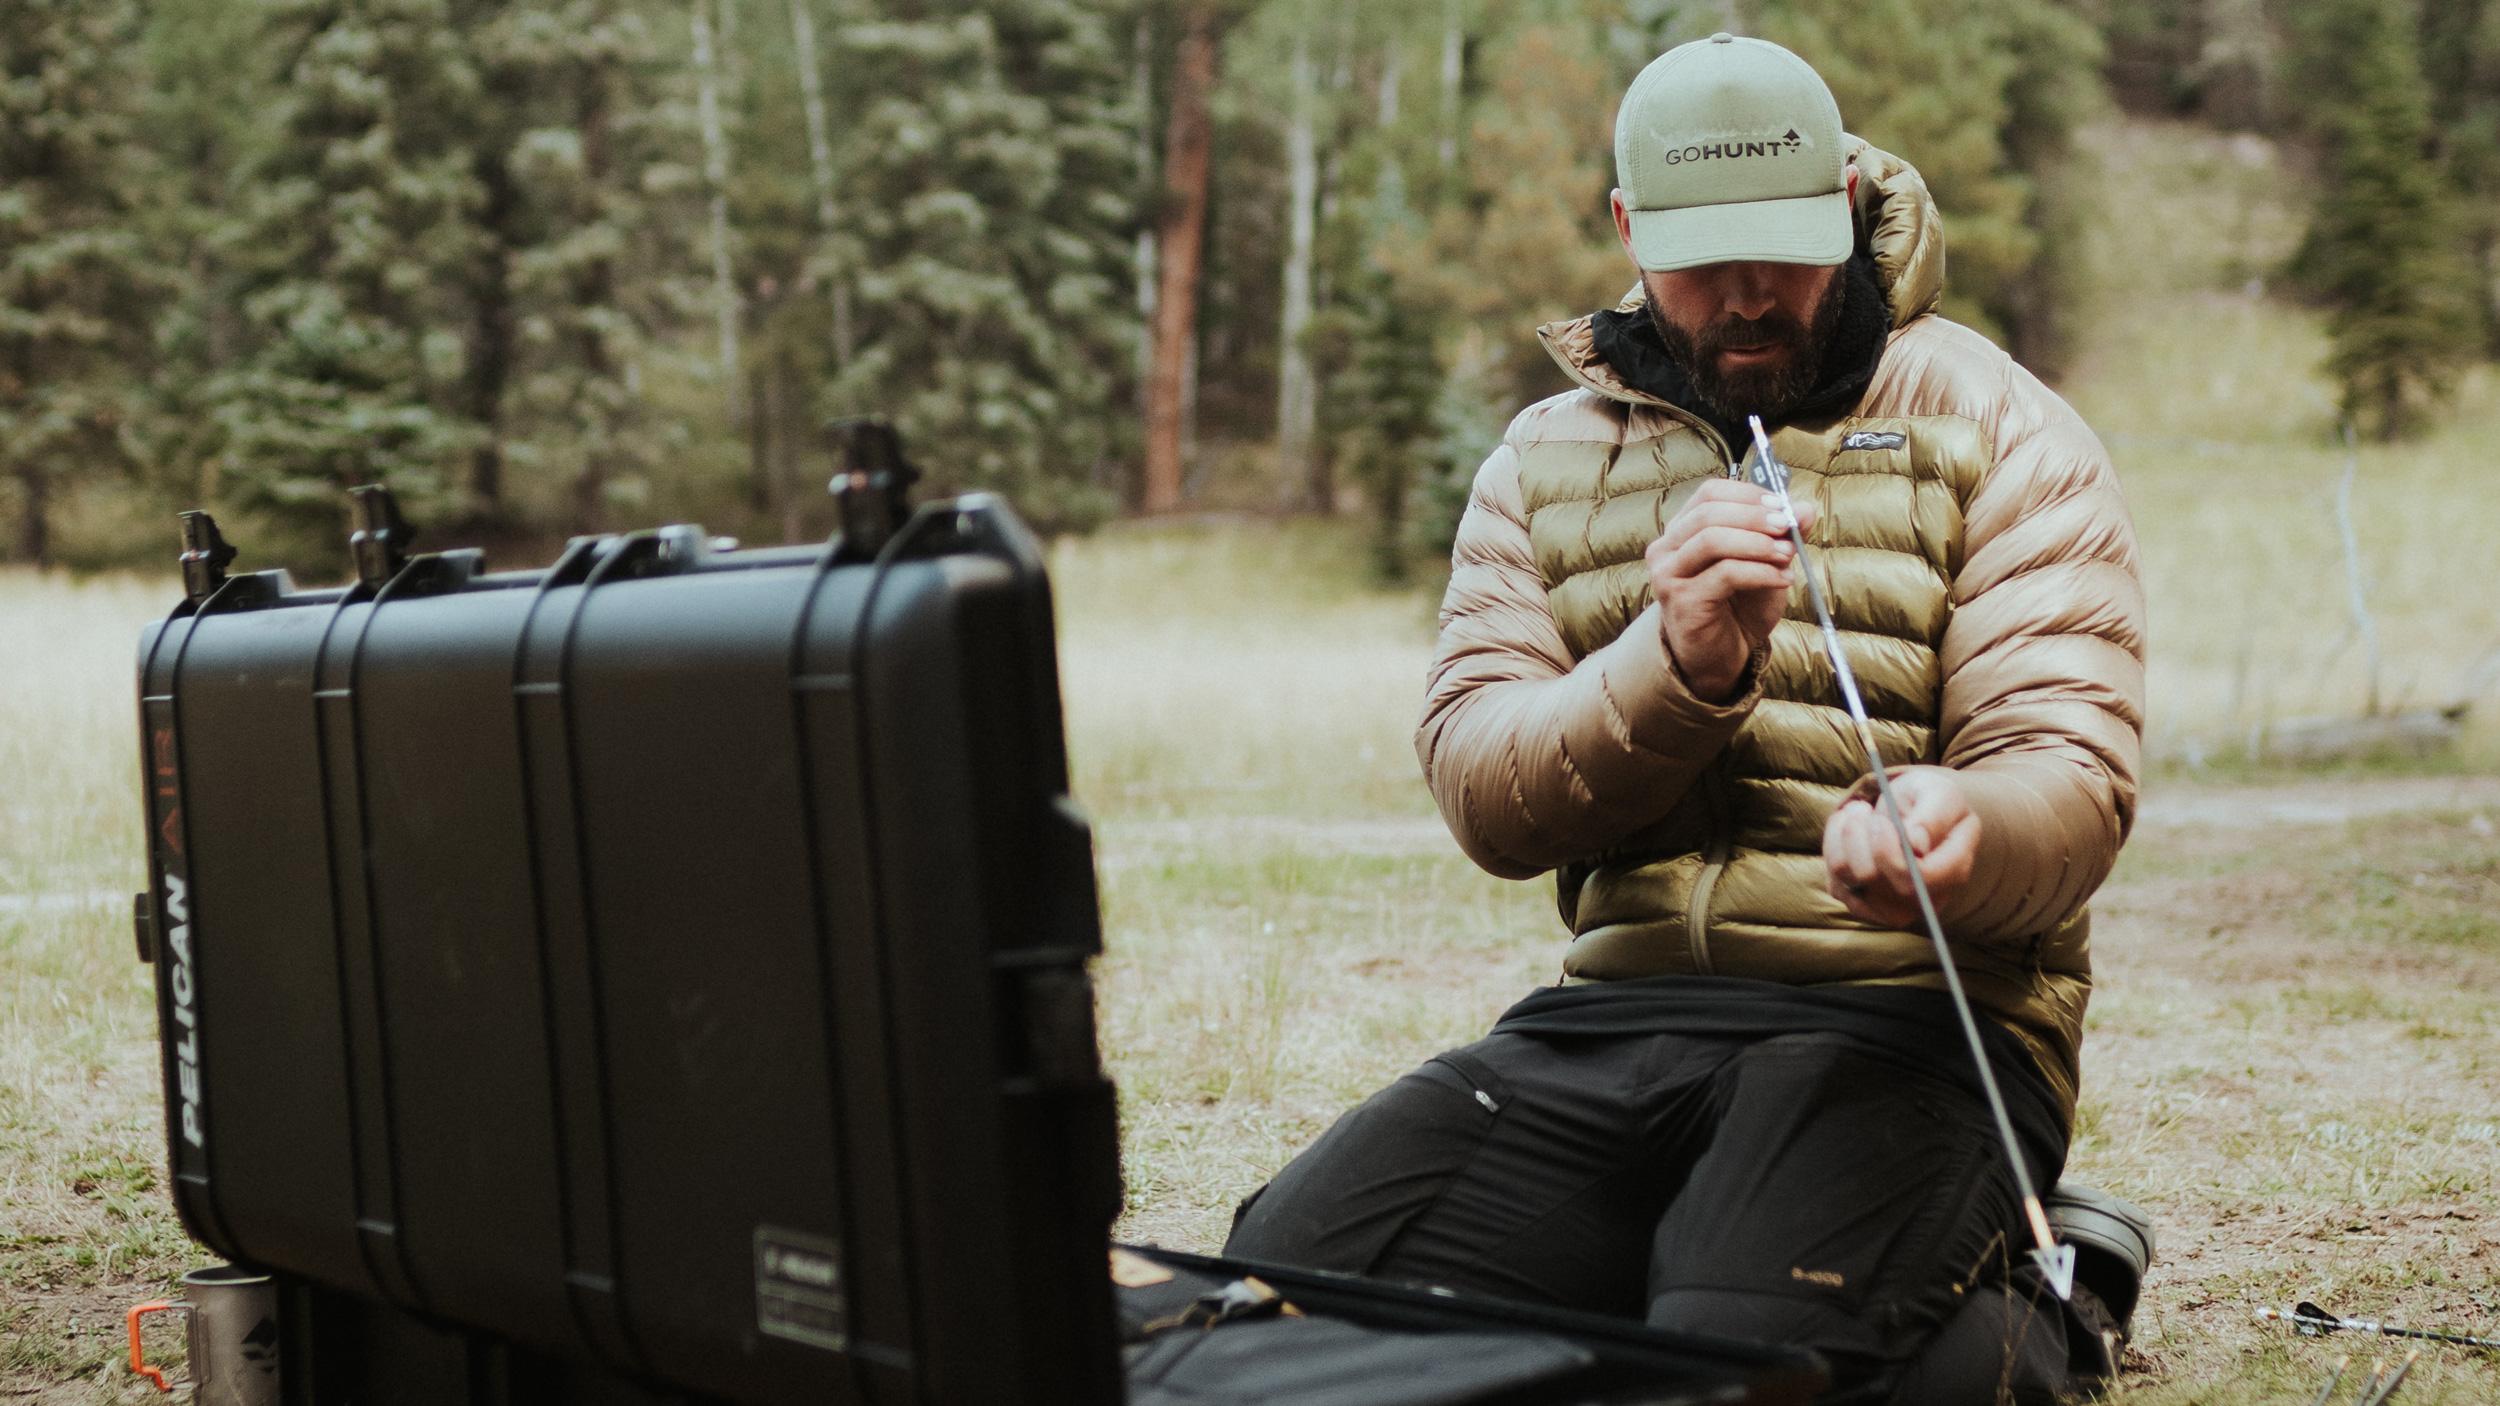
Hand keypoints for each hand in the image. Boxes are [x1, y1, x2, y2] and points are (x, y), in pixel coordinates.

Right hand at [1645, 479, 1817, 700]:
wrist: (1722, 657)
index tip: (1783, 507)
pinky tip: (1783, 579)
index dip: (1748, 495)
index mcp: (1683, 531)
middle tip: (1788, 527)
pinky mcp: (1680, 600)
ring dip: (1757, 543)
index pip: (1709, 494)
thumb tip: (1806, 509)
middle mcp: (1667, 549)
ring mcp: (1669, 574)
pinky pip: (1723, 574)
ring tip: (1788, 555)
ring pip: (1712, 539)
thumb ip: (1782, 535)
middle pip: (1709, 513)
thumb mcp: (1766, 563)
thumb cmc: (1738, 607)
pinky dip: (1760, 572)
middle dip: (1755, 517)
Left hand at [1821, 767, 1979, 927]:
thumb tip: (1915, 845)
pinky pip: (1835, 883)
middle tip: (1862, 808)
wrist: (1918, 811)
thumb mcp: (1940, 793)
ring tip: (1857, 812)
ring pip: (1848, 879)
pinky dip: (1833, 849)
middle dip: (1858, 838)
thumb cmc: (1932, 800)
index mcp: (1954, 870)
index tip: (1878, 821)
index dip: (1889, 852)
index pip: (1918, 879)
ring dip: (1843, 837)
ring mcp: (1894, 907)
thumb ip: (1933, 817)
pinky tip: (1849, 830)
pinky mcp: (1864, 905)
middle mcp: (1925, 898)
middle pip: (1875, 879)